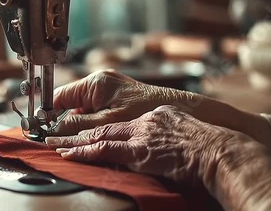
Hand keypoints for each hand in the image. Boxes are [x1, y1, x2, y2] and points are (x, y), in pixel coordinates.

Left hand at [46, 105, 266, 186]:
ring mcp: (138, 134)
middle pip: (99, 124)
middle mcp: (140, 120)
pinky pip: (104, 150)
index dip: (95, 125)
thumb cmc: (206, 144)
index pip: (115, 120)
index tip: (79, 129)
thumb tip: (154, 140)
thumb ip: (163, 130)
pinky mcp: (138, 150)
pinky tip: (69, 154)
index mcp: (151, 115)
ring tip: (52, 143)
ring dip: (71, 140)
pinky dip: (84, 152)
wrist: (218, 149)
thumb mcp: (182, 129)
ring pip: (96, 135)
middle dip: (73, 129)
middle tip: (52, 132)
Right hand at [52, 70, 198, 135]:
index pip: (60, 95)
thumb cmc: (144, 110)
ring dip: (75, 122)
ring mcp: (106, 88)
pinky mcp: (113, 96)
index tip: (40, 127)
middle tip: (55, 138)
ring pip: (80, 107)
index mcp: (95, 82)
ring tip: (72, 138)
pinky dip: (88, 121)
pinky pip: (92, 108)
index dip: (48, 112)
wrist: (174, 107)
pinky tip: (89, 133)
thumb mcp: (107, 121)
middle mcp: (98, 82)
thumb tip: (55, 129)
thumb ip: (79, 124)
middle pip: (69, 102)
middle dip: (62, 120)